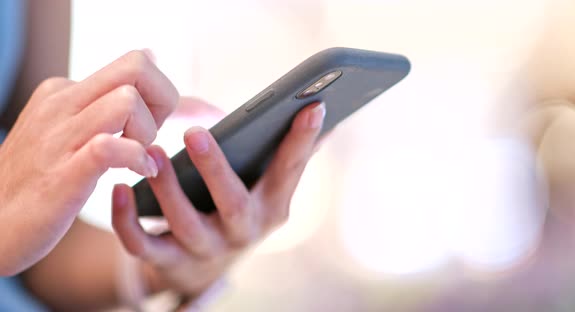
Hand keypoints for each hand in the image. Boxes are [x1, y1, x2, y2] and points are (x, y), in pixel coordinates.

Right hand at [0, 50, 178, 274]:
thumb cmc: (39, 180)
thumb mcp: (71, 128)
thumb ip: (108, 98)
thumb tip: (150, 55)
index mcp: (64, 92)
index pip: (134, 63)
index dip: (158, 93)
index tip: (150, 125)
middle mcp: (61, 104)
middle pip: (135, 66)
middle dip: (162, 99)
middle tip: (151, 134)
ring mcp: (60, 137)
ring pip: (127, 102)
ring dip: (147, 133)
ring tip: (140, 158)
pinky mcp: (64, 173)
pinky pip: (111, 147)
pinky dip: (138, 159)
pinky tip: (140, 173)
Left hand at [111, 102, 325, 296]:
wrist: (205, 266)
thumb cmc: (239, 209)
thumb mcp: (267, 188)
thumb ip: (290, 155)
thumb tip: (322, 113)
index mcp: (271, 208)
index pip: (290, 172)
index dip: (302, 141)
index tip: (312, 105)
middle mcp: (242, 232)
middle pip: (233, 204)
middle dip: (216, 170)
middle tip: (195, 133)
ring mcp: (205, 250)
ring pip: (185, 224)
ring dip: (167, 190)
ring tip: (152, 152)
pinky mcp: (169, 262)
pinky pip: (144, 245)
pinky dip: (128, 221)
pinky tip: (118, 190)